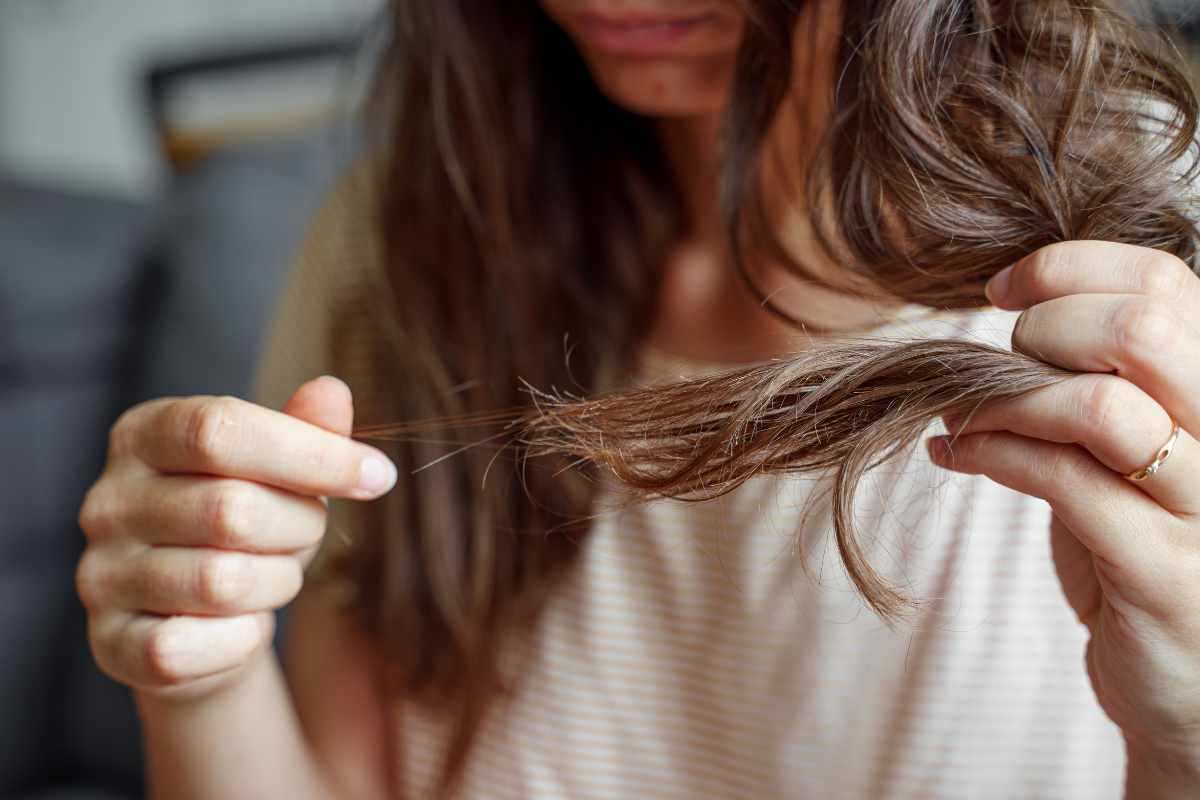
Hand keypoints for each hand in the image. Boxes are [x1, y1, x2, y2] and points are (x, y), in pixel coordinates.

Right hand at [77, 377, 396, 699]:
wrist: (202, 622)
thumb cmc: (248, 528)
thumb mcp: (283, 471)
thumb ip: (307, 430)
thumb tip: (332, 391)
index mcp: (144, 434)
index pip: (221, 430)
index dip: (310, 453)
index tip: (378, 475)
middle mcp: (109, 500)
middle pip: (229, 509)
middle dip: (299, 526)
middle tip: (308, 533)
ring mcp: (100, 574)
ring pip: (220, 582)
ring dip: (277, 582)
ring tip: (274, 576)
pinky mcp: (110, 643)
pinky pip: (187, 646)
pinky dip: (240, 638)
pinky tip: (244, 625)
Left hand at [926, 241, 1199, 785]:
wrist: (1195, 693)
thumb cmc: (1151, 552)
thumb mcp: (1136, 451)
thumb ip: (1103, 381)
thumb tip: (1014, 313)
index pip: (1164, 280)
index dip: (1068, 268)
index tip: (1002, 289)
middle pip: (1142, 328)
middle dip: (1042, 329)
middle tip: (999, 365)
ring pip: (1100, 406)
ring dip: (1005, 398)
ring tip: (964, 413)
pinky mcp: (1165, 572)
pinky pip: (1062, 482)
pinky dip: (990, 453)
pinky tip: (954, 454)